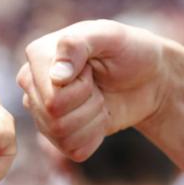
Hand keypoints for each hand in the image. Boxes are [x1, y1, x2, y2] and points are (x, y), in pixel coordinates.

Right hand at [18, 19, 170, 160]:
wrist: (150, 78)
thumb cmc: (129, 50)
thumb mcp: (109, 35)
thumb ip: (78, 44)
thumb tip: (57, 76)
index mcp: (38, 56)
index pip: (51, 96)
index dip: (82, 87)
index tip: (93, 68)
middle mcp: (33, 84)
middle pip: (53, 118)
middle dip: (89, 102)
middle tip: (98, 84)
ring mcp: (43, 112)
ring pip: (61, 135)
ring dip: (92, 118)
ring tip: (99, 97)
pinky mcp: (60, 135)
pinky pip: (73, 149)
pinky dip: (95, 135)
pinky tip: (98, 115)